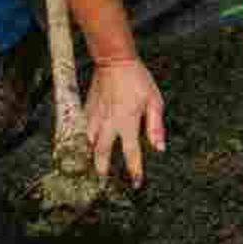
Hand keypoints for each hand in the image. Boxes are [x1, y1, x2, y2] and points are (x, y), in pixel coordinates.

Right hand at [83, 55, 164, 186]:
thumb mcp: (154, 101)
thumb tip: (159, 148)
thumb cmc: (137, 79)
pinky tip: (84, 147)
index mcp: (127, 122)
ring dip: (91, 157)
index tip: (136, 183)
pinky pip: (82, 130)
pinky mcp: (87, 109)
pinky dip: (83, 141)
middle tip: (105, 182)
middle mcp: (109, 123)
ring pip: (89, 143)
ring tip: (91, 168)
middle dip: (103, 170)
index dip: (134, 171)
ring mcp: (95, 116)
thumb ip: (155, 126)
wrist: (114, 59)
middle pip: (102, 153)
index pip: (131, 153)